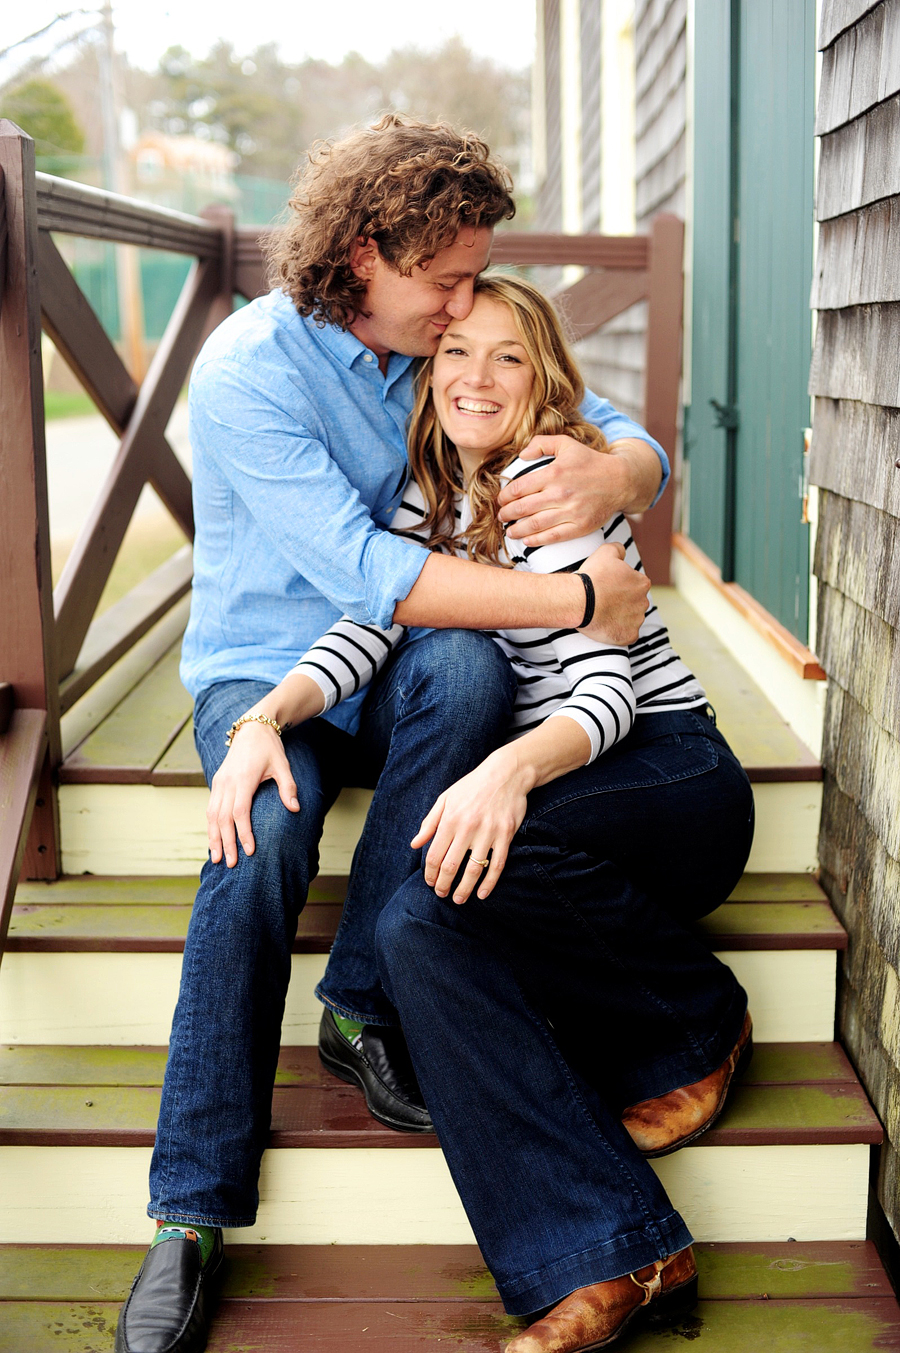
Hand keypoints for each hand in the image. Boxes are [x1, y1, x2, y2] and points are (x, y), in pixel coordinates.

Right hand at [207, 723, 298, 866]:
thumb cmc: (270, 748)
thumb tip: (295, 810)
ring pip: (212, 815)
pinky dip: (211, 826)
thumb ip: (288, 788)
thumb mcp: (283, 766)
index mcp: (243, 779)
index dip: (243, 833)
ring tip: (216, 858)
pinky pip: (210, 808)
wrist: (252, 728)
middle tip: (231, 864)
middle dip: (226, 842)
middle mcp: (227, 782)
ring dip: (213, 837)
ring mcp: (219, 782)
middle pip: (222, 818)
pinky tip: (214, 840)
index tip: (249, 851)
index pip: (240, 812)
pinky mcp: (217, 782)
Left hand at [411, 747, 530, 903]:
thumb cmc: (472, 786)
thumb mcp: (446, 799)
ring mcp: (488, 833)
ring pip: (473, 870)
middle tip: (442, 894)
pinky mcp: (506, 835)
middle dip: (443, 885)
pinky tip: (482, 894)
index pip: (434, 855)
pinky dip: (489, 883)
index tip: (430, 882)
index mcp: (450, 820)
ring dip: (464, 889)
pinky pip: (497, 864)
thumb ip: (429, 823)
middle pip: (451, 866)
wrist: (506, 773)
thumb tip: (414, 844)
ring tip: (459, 899)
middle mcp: (467, 828)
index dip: (430, 873)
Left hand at [497, 434, 626, 545]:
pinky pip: (553, 536)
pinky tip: (527, 540)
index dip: (505, 496)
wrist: (620, 480)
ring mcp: (570, 512)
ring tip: (510, 531)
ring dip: (517, 529)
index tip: (501, 500)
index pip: (519, 488)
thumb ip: (542, 443)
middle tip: (502, 516)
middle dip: (507, 514)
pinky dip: (536, 540)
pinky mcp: (580, 526)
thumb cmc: (590, 462)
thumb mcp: (567, 444)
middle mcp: (560, 493)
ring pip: (535, 524)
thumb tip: (522, 454)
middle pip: (523, 508)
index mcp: (554, 473)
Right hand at [579, 542, 650, 645]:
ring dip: (620, 617)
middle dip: (622, 602)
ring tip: (602, 614)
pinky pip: (627, 635)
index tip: (608, 587)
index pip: (636, 584)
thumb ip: (618, 548)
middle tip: (604, 601)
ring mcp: (637, 621)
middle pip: (634, 602)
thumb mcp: (605, 552)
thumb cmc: (593, 577)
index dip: (621, 585)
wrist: (580, 601)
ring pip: (631, 619)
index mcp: (642, 583)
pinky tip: (606, 627)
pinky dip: (618, 632)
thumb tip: (621, 551)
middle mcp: (644, 602)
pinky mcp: (628, 636)